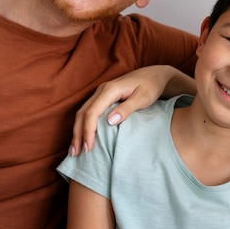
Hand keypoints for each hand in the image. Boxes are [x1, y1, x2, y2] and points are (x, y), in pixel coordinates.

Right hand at [69, 65, 194, 155]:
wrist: (154, 75)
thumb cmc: (151, 86)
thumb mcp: (143, 98)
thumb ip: (127, 108)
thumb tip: (110, 121)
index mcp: (110, 89)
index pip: (93, 112)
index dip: (88, 131)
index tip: (88, 148)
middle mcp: (102, 90)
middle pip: (83, 113)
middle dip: (78, 134)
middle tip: (75, 153)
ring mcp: (101, 92)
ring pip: (83, 112)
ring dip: (78, 130)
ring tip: (75, 149)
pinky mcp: (103, 96)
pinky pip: (89, 111)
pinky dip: (83, 125)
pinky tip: (83, 136)